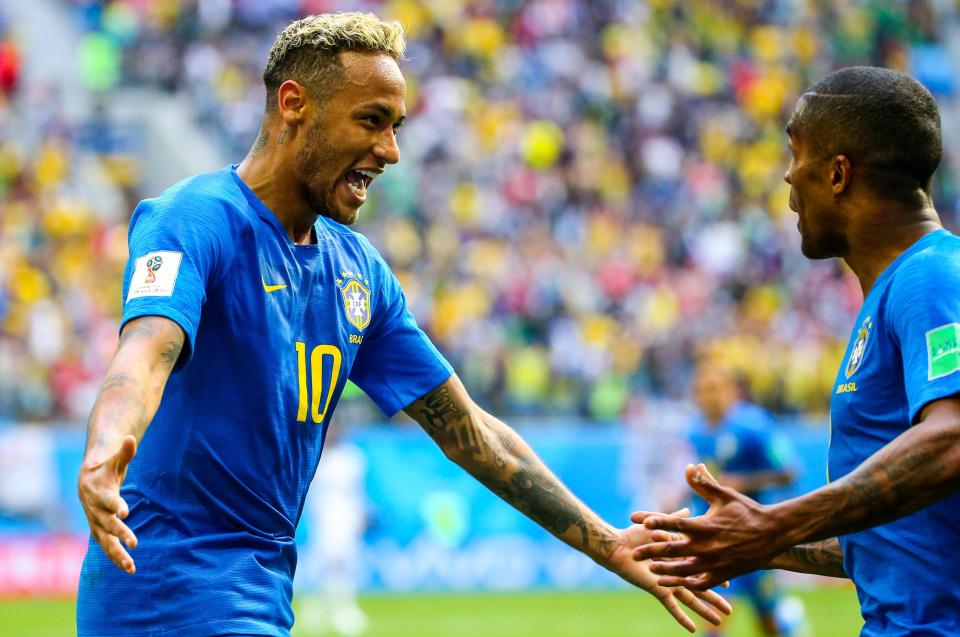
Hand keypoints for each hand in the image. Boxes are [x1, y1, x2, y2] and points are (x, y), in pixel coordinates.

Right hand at [77, 435, 138, 573]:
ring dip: (117, 553)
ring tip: (132, 566)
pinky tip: (129, 568)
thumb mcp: (116, 459)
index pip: (106, 499)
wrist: (88, 478)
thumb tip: (131, 437)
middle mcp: (94, 509)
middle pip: (106, 523)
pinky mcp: (98, 530)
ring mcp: (94, 521)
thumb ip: (125, 451)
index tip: (125, 511)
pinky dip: (116, 557)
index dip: (115, 504)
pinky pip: (105, 546)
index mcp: (98, 491)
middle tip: (134, 542)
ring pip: (104, 540)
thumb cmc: (106, 467)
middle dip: (119, 533)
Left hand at [606, 511, 731, 632]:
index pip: (705, 566)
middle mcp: (678, 569)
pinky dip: (681, 617)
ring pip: (691, 598)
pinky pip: (672, 605)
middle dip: (716, 598)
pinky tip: (692, 629)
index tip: (731, 582)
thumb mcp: (663, 522)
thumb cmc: (637, 529)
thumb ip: (677, 517)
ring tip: (721, 621)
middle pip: (702, 585)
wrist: (616, 544)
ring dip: (705, 610)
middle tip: (731, 610)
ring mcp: (669, 581)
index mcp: (682, 553)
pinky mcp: (659, 590)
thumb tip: (688, 507)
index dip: (716, 573)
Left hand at [631, 464, 787, 589]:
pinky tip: (673, 582)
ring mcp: (715, 562)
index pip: (675, 522)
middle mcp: (708, 546)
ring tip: (651, 569)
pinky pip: (700, 583)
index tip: (637, 519)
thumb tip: (689, 466)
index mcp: (706, 525)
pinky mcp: (723, 575)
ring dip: (665, 570)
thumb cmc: (747, 512)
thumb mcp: (725, 495)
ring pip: (684, 570)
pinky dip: (685, 583)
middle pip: (673, 549)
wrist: (774, 535)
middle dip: (651, 550)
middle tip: (634, 553)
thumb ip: (704, 483)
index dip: (656, 520)